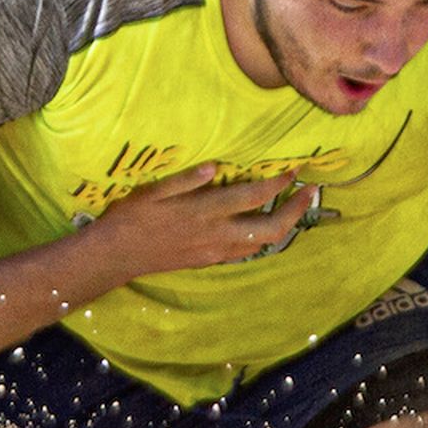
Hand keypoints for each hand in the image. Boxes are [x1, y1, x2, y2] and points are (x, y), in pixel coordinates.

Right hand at [95, 165, 317, 276]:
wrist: (117, 256)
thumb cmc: (131, 217)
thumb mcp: (153, 191)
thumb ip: (186, 179)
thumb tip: (214, 166)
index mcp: (204, 211)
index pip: (253, 197)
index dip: (278, 184)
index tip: (293, 170)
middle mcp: (216, 234)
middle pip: (271, 228)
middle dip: (296, 210)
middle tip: (310, 191)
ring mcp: (215, 251)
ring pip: (262, 243)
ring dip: (284, 224)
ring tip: (294, 206)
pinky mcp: (209, 261)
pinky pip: (245, 251)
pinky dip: (261, 237)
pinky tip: (261, 224)